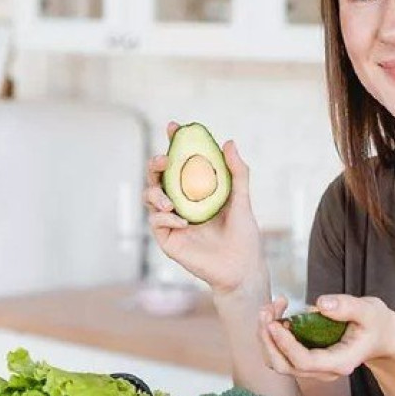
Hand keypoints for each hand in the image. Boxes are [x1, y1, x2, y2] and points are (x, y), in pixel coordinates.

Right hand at [144, 121, 264, 295]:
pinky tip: (183, 222)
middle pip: (158, 177)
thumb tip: (228, 142)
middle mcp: (180, 203)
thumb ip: (238, 172)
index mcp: (196, 191)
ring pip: (149, 197)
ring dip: (155, 193)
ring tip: (170, 202)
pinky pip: (156, 222)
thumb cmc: (244, 236)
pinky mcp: (167, 239)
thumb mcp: (242, 199)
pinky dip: (166, 218)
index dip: (174, 143)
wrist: (241, 268)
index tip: (174, 127)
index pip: (180, 162)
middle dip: (155, 164)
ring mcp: (171, 221)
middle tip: (164, 160)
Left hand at [259, 294, 394, 381]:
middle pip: (285, 365)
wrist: (379, 336)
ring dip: (266, 337)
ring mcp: (313, 368)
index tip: (274, 322)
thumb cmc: (375, 323)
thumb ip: (348, 306)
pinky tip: (276, 314)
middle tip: (266, 311)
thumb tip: (321, 304)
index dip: (285, 344)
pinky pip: (281, 354)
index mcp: (340, 362)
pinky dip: (272, 336)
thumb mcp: (369, 310)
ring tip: (269, 309)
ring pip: (278, 362)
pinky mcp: (306, 360)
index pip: (305, 361)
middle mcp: (324, 371)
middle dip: (268, 340)